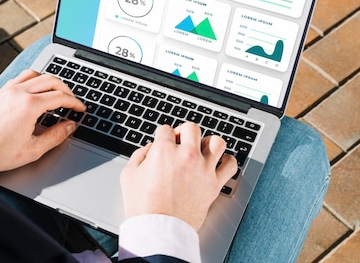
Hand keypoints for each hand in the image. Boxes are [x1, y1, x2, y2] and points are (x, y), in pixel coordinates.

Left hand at [0, 70, 84, 174]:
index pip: (60, 97)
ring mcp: (8, 90)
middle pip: (51, 80)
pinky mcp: (1, 91)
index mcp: (29, 106)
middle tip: (73, 100)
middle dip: (66, 89)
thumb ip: (56, 136)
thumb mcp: (33, 150)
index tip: (80, 108)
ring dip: (50, 81)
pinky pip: (22, 77)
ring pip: (36, 74)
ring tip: (58, 92)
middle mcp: (19, 93)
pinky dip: (34, 80)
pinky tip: (37, 90)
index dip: (74, 102)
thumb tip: (70, 126)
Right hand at [120, 122, 237, 231]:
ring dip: (208, 143)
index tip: (162, 143)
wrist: (159, 230)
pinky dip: (227, 162)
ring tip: (201, 151)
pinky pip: (231, 165)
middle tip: (181, 142)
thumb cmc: (143, 207)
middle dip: (184, 133)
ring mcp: (203, 169)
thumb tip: (149, 148)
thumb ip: (139, 155)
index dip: (162, 136)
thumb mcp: (129, 175)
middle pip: (192, 128)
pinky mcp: (215, 184)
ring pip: (216, 141)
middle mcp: (186, 155)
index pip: (166, 129)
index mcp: (164, 151)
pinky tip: (219, 164)